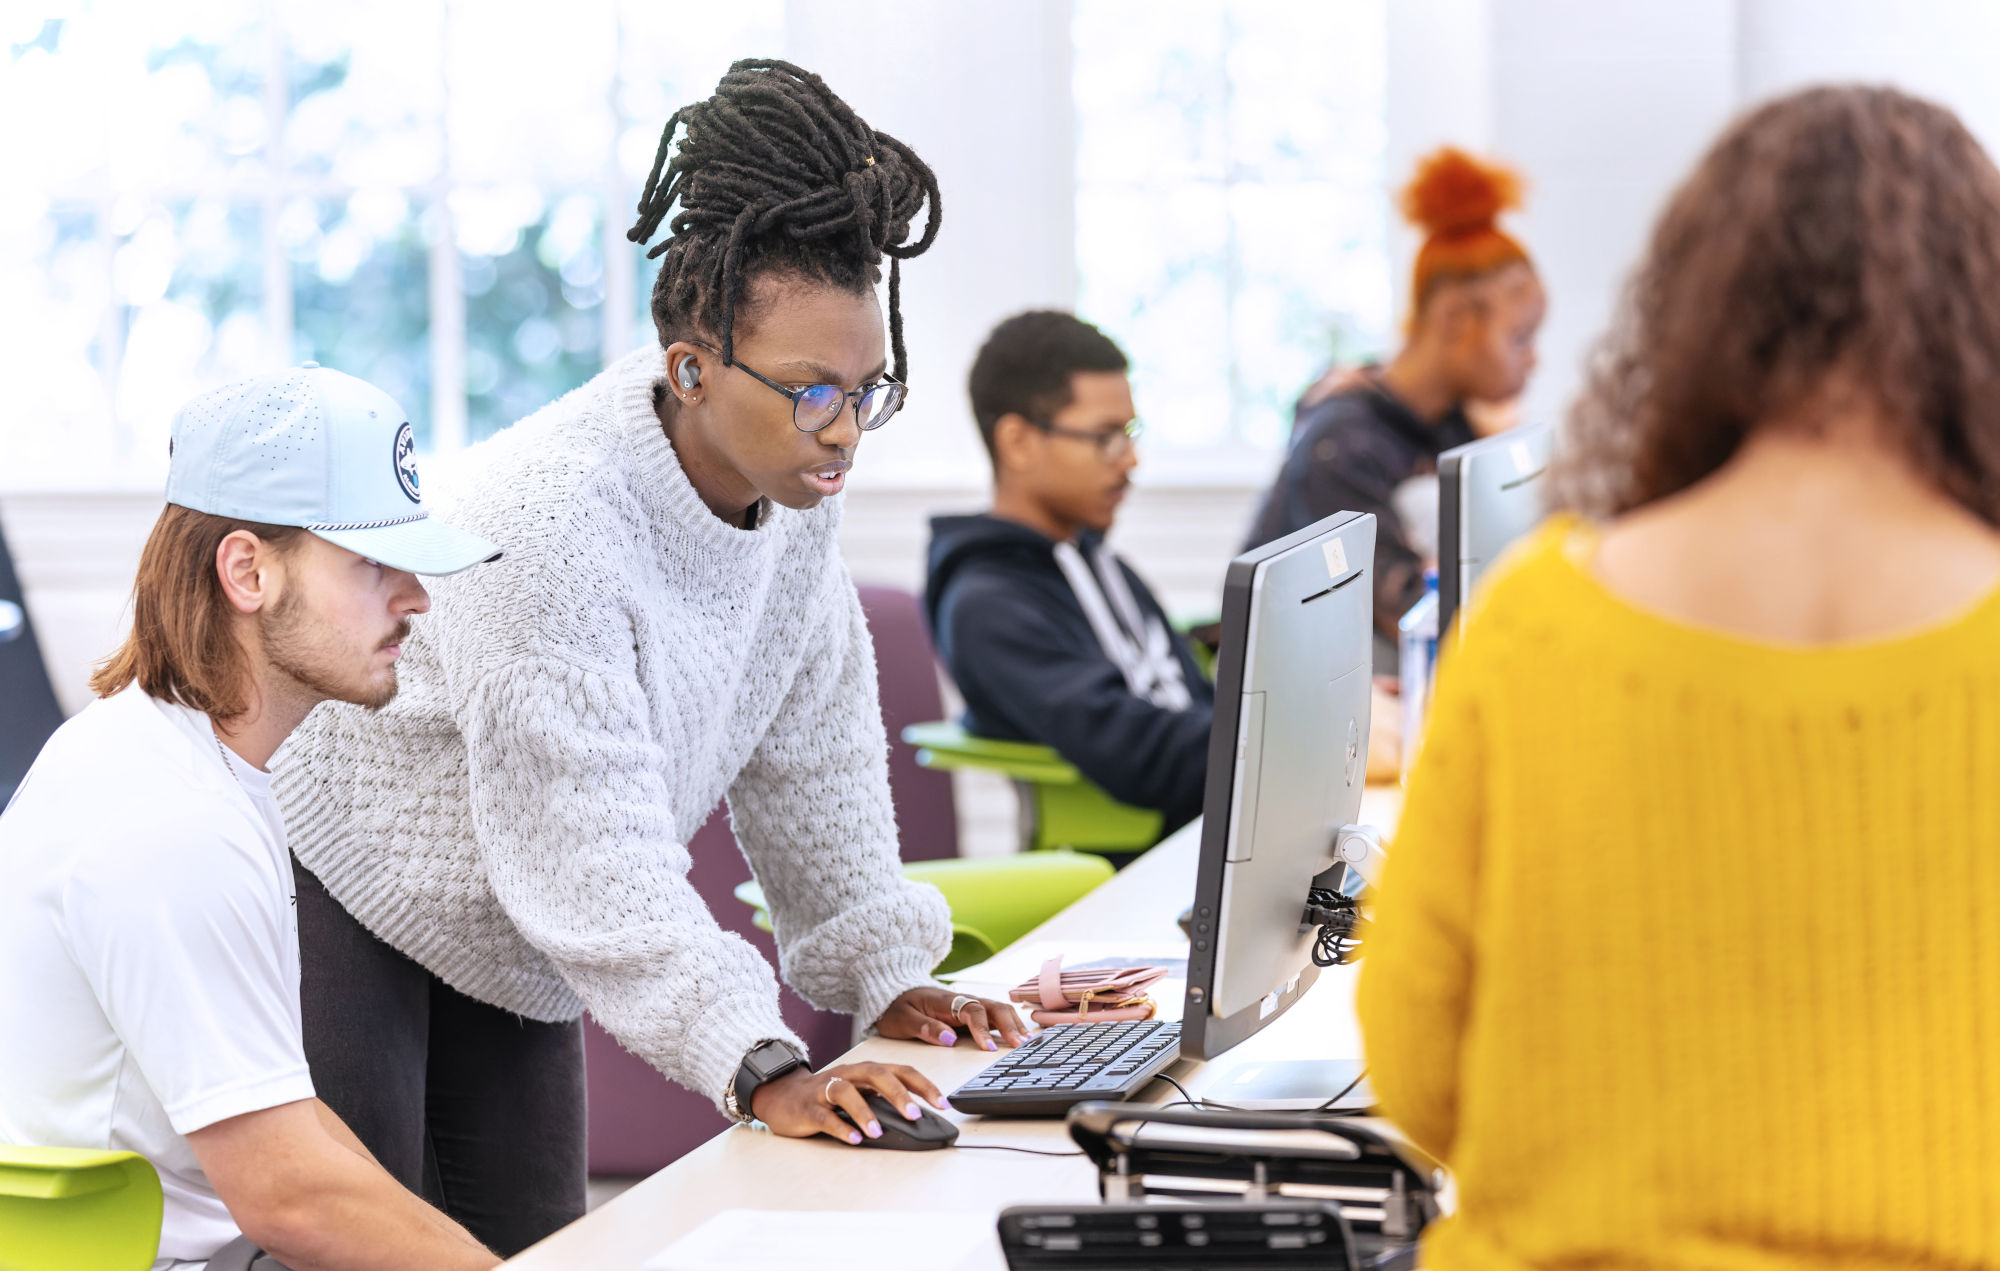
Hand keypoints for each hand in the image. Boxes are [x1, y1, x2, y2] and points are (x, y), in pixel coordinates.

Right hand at [748, 1061, 945, 1144]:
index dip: (923, 1085)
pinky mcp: (807, 1108)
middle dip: (898, 1094)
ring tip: (878, 1132)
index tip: (942, 1103)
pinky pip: (824, 1116)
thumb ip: (883, 1100)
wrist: (782, 1095)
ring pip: (846, 1092)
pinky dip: (840, 1127)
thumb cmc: (828, 1095)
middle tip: (914, 1116)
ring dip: (865, 1112)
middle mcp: (847, 1075)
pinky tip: (854, 1139)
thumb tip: (918, 1118)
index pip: (900, 1071)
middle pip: (875, 1074)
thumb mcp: (860, 1092)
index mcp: (865, 1071)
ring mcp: (825, 1090)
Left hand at [875, 986, 1028, 1051]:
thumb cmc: (896, 1007)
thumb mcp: (902, 1020)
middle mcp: (960, 1000)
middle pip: (993, 1006)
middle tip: (1021, 1046)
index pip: (972, 1010)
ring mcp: (967, 1005)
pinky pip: (994, 1015)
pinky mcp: (969, 1012)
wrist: (892, 993)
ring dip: (1013, 1023)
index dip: (982, 1029)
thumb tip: (949, 1040)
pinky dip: (1009, 1024)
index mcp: (945, 1001)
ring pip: (998, 1009)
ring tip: (1026, 1043)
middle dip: (1009, 1025)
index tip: (988, 1048)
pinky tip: (1018, 1036)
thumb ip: (925, 1028)